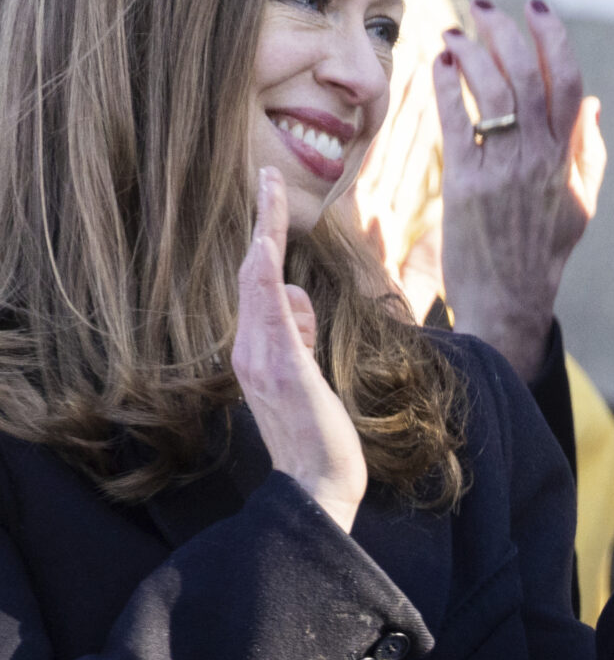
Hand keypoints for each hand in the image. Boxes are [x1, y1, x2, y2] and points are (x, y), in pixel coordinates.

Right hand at [235, 168, 366, 531]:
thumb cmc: (315, 432)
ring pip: (262, 285)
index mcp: (256, 349)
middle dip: (263, 221)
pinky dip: (267, 280)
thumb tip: (297, 300)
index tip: (268, 195)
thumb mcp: (307, 372)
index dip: (262, 237)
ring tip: (284, 219)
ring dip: (271, 239)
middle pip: (254, 272)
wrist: (317, 485)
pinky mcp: (285, 370)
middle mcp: (250, 349)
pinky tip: (266, 252)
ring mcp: (263, 359)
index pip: (258, 283)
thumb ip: (297, 334)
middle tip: (269, 173)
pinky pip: (272, 317)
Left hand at [433, 0, 606, 379]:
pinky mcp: (468, 186)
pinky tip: (437, 67)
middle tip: (484, 7)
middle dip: (507, 32)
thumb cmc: (542, 253)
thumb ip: (587, 152)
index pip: (568, 83)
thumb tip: (593, 104)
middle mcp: (539, 159)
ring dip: (473, 53)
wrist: (510, 300)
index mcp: (566, 158)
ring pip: (495, 92)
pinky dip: (447, 88)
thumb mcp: (579, 202)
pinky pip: (458, 122)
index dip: (554, 39)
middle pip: (529, 76)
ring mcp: (505, 171)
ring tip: (453, 32)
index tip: (537, 9)